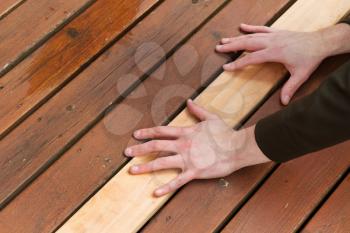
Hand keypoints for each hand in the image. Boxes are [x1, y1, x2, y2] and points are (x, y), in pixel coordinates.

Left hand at [124, 100, 269, 196]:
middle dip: (140, 149)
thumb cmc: (225, 133)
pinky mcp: (194, 172)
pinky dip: (166, 187)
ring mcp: (187, 160)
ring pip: (162, 163)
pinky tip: (155, 192)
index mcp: (186, 133)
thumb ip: (198, 110)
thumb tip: (189, 101)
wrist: (237, 148)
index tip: (136, 135)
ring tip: (132, 170)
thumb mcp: (211, 118)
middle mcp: (183, 145)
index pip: (162, 131)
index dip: (147, 132)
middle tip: (126, 152)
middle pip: (156, 146)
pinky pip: (178, 181)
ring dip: (145, 167)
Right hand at [216, 24, 329, 104]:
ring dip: (237, 38)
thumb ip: (290, 88)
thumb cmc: (310, 58)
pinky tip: (241, 26)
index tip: (226, 67)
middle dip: (232, 46)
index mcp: (275, 53)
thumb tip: (283, 102)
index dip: (238, 64)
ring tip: (224, 40)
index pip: (251, 58)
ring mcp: (274, 35)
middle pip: (247, 43)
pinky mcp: (277, 32)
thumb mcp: (301, 75)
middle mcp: (272, 42)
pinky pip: (261, 29)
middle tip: (218, 48)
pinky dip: (251, 27)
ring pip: (251, 36)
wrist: (321, 42)